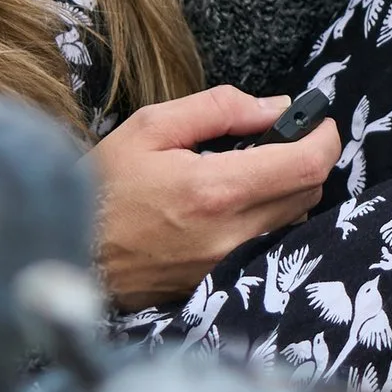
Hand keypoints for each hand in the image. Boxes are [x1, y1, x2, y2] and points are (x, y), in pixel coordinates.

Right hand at [92, 85, 342, 308]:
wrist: (67, 255)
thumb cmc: (101, 188)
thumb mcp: (150, 128)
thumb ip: (218, 109)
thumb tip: (274, 107)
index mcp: (215, 189)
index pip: (307, 164)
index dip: (324, 136)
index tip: (317, 120)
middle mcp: (232, 233)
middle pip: (309, 192)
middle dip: (305, 159)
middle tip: (277, 140)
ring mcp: (229, 265)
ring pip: (294, 221)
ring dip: (288, 191)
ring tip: (250, 172)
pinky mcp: (221, 284)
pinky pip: (268, 246)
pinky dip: (267, 220)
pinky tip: (234, 206)